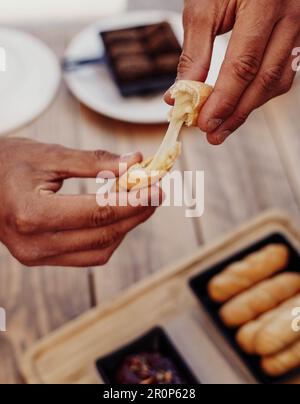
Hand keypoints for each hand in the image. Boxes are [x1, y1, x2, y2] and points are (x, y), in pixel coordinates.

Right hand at [0, 138, 159, 266]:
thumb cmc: (7, 163)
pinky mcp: (41, 258)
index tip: (157, 188)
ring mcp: (36, 256)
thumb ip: (94, 161)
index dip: (132, 202)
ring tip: (141, 202)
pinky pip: (86, 256)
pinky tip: (118, 216)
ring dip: (125, 227)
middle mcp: (33, 243)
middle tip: (156, 193)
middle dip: (135, 214)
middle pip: (102, 233)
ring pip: (99, 250)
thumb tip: (135, 163)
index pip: (97, 212)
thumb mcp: (50, 155)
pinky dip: (108, 237)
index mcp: (31, 213)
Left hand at [167, 0, 299, 143]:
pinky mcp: (297, 38)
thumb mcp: (203, 8)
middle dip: (235, 113)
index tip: (204, 124)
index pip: (244, 65)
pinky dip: (258, 94)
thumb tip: (179, 95)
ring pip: (276, 82)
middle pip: (263, 80)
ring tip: (222, 127)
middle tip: (212, 135)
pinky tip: (240, 105)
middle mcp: (290, 16)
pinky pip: (282, 74)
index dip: (224, 100)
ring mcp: (299, 28)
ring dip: (247, 109)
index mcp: (264, 3)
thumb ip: (194, 53)